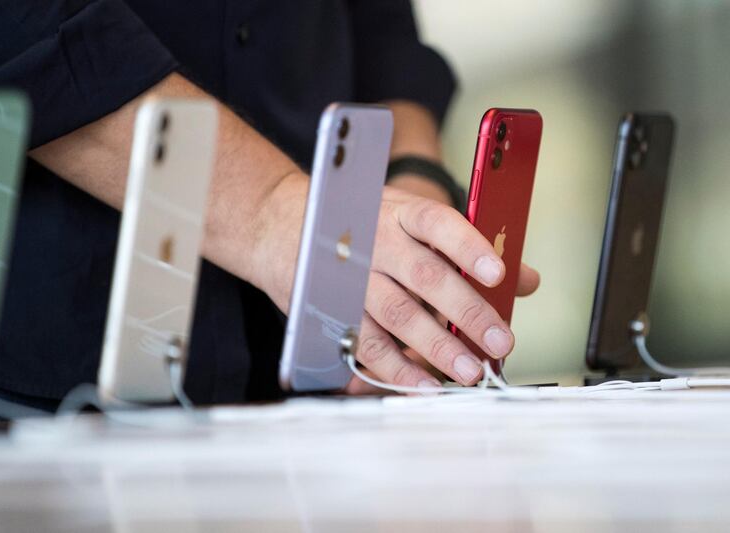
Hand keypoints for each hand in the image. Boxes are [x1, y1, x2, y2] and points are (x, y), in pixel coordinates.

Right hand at [348, 186, 538, 390]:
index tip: (498, 274)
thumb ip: (471, 252)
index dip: (468, 248)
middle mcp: (376, 243)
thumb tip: (526, 281)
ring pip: (398, 315)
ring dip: (437, 348)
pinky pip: (368, 346)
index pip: (437, 223)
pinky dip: (398, 371)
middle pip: (424, 276)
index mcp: (402, 214)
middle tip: (499, 341)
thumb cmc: (370, 229)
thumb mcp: (415, 223)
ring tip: (470, 371)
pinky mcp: (335, 312)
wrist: (291, 229)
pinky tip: (427, 386)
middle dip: (466, 311)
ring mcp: (353, 279)